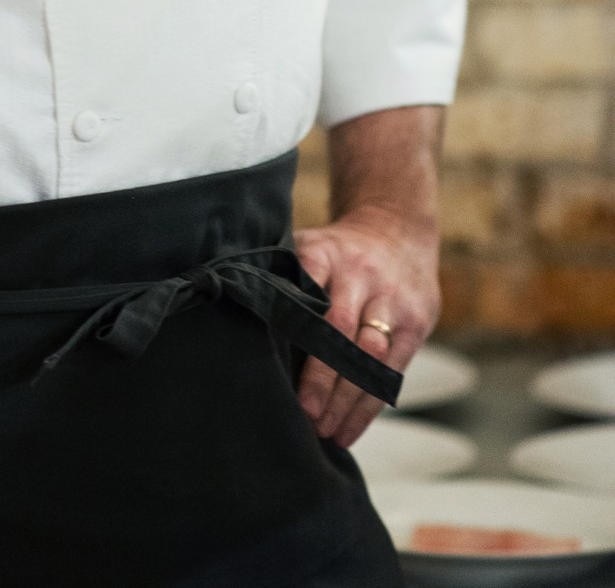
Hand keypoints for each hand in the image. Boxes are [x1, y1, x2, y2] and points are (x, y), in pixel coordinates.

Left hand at [293, 204, 438, 448]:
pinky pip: (393, 371)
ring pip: (371, 356)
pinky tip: (350, 428)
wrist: (398, 230)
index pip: (306, 291)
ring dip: (348, 399)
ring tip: (326, 431)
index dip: (294, 328)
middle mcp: (360, 274)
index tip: (276, 365)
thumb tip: (245, 328)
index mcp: (325, 252)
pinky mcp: (417, 322)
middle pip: (341, 330)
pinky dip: (370, 405)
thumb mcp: (310, 247)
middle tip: (306, 415)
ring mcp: (392, 298)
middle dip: (323, 378)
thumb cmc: (338, 251)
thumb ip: (285, 281)